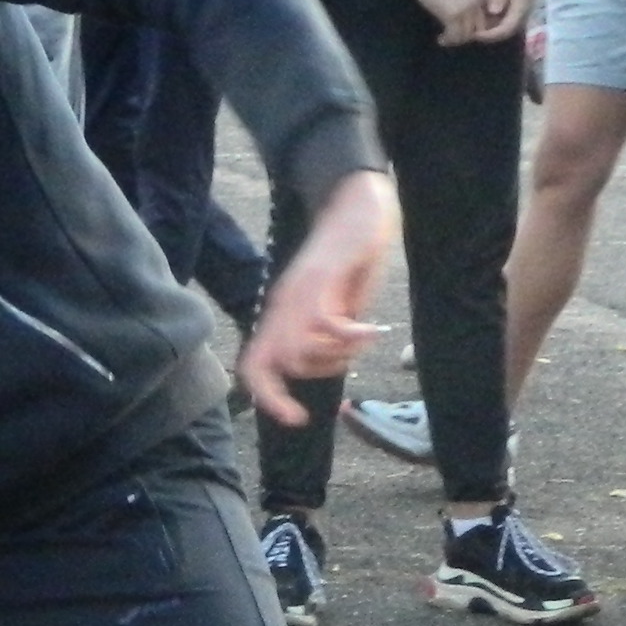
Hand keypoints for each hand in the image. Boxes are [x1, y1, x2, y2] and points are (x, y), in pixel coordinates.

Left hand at [240, 168, 398, 427]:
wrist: (358, 208)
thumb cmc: (351, 258)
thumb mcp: (337, 305)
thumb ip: (329, 335)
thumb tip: (335, 361)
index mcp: (283, 314)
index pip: (255, 364)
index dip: (268, 396)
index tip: (296, 417)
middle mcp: (283, 306)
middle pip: (267, 364)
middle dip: (299, 384)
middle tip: (338, 371)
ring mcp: (298, 293)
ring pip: (298, 351)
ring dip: (335, 356)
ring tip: (360, 337)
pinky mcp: (321, 281)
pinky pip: (326, 326)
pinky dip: (352, 337)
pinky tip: (371, 329)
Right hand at [408, 0, 489, 39]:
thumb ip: (473, 0)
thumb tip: (472, 18)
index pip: (490, 18)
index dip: (481, 26)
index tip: (471, 29)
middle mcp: (478, 1)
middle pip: (479, 28)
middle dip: (468, 35)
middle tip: (457, 36)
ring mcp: (466, 9)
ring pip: (467, 34)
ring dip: (456, 39)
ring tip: (447, 39)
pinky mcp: (452, 15)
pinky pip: (454, 35)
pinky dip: (447, 40)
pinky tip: (441, 39)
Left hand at [450, 0, 547, 47]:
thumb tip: (493, 11)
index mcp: (520, 11)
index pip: (505, 30)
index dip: (489, 35)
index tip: (474, 34)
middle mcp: (521, 18)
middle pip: (504, 34)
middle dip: (487, 36)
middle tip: (470, 33)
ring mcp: (519, 17)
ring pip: (503, 30)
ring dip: (489, 31)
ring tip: (473, 28)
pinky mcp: (516, 15)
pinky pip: (504, 24)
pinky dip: (492, 25)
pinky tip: (480, 20)